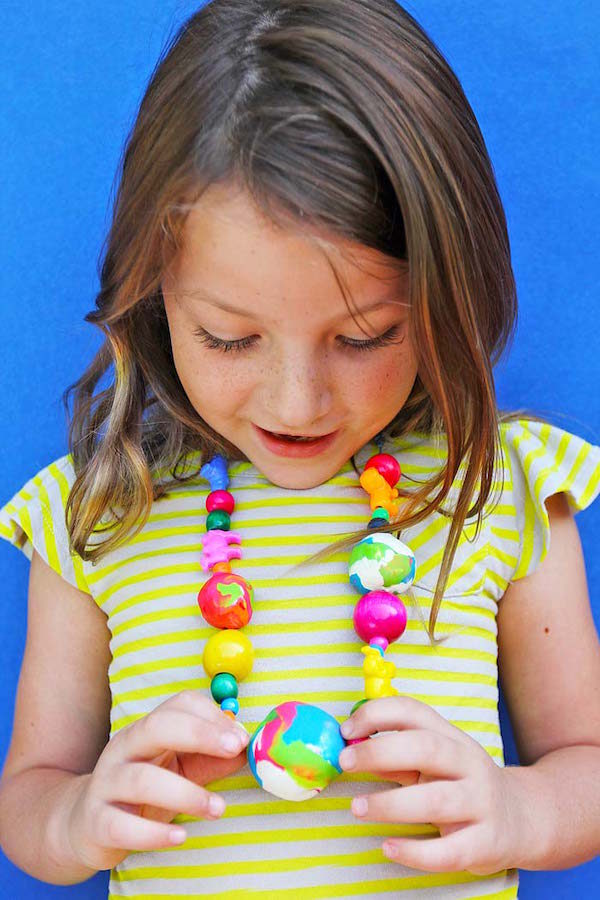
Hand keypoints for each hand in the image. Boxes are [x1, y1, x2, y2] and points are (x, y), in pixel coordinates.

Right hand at [67, 690, 249, 870]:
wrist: (85, 824)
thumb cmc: (144, 791)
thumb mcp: (179, 768)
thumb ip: (211, 758)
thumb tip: (247, 749)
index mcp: (147, 729)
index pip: (177, 705)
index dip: (211, 716)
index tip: (241, 737)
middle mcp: (124, 748)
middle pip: (156, 727)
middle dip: (199, 734)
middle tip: (234, 749)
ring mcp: (106, 784)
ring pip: (142, 780)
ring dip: (186, 793)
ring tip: (218, 808)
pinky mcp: (97, 822)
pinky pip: (122, 825)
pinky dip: (153, 833)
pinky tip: (180, 836)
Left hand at [338, 696, 525, 874]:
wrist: (522, 818)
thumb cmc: (460, 783)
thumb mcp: (433, 762)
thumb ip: (395, 757)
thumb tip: (351, 750)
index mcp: (451, 736)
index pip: (413, 712)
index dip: (377, 715)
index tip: (345, 730)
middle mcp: (469, 763)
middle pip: (426, 748)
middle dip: (380, 751)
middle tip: (345, 762)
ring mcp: (481, 803)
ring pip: (436, 800)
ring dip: (390, 804)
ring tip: (357, 808)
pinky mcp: (486, 843)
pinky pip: (449, 851)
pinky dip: (415, 852)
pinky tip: (388, 847)